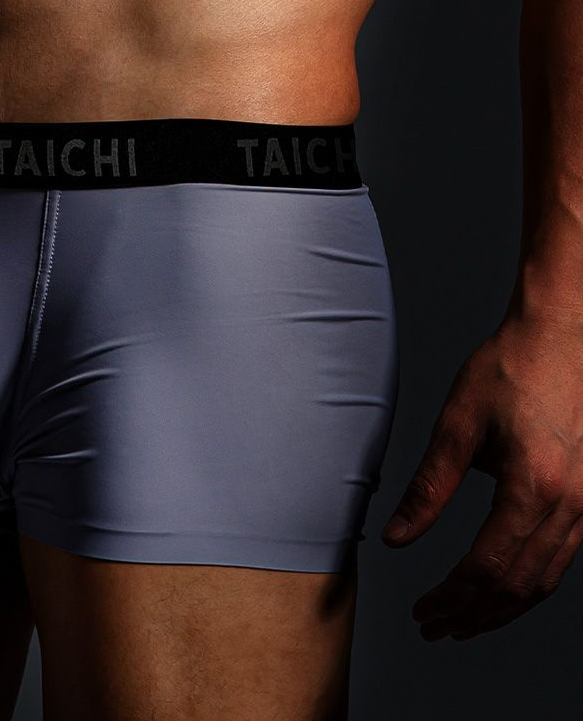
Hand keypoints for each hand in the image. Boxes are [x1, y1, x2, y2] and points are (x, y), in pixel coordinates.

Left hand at [381, 304, 582, 640]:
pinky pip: (561, 559)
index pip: (489, 566)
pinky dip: (528, 584)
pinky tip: (500, 589)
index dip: (452, 597)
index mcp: (536, 486)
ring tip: (462, 622)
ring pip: (546, 580)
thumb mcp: (457, 424)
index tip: (423, 611)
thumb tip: (397, 537)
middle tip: (433, 627)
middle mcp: (572, 504)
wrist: (562, 335)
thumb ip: (428, 487)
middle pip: (520, 585)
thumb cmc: (509, 369)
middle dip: (473, 614)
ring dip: (502, 608)